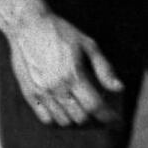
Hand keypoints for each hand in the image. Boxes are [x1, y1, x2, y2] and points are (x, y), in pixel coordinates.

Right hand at [0, 7, 126, 127]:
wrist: (28, 26)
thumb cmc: (61, 32)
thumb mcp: (88, 45)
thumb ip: (104, 68)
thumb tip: (119, 88)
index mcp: (73, 74)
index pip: (94, 106)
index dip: (108, 117)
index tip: (115, 120)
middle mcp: (56, 87)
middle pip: (80, 118)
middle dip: (95, 120)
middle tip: (101, 115)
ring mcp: (41, 92)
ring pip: (64, 121)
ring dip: (77, 121)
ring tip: (84, 113)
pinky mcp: (29, 93)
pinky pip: (46, 119)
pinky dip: (58, 120)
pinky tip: (65, 112)